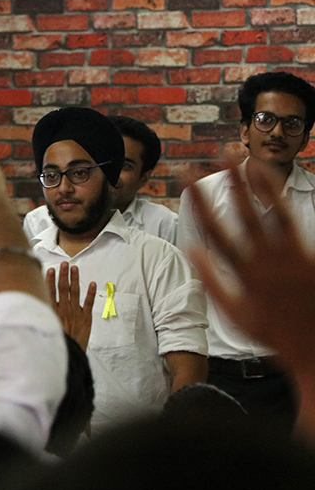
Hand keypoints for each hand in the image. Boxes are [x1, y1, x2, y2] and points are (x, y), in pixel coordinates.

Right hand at [47, 262, 95, 350]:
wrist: (69, 355)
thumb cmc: (56, 343)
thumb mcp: (44, 329)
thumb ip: (41, 315)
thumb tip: (33, 305)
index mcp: (52, 311)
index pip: (50, 291)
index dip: (50, 279)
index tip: (50, 270)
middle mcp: (64, 309)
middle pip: (63, 288)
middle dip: (63, 275)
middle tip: (64, 264)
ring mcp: (76, 313)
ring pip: (75, 292)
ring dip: (75, 279)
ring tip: (75, 268)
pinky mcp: (86, 318)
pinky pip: (89, 303)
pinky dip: (90, 293)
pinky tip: (91, 283)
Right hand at [187, 166, 314, 373]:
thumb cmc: (272, 334)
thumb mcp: (234, 315)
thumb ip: (212, 281)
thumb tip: (194, 251)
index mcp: (244, 274)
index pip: (215, 229)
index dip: (199, 201)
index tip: (187, 179)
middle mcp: (267, 260)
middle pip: (245, 213)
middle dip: (232, 182)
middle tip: (222, 155)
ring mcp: (291, 257)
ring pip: (273, 212)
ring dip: (260, 185)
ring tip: (250, 161)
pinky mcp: (309, 257)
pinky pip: (294, 223)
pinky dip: (282, 202)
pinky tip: (275, 187)